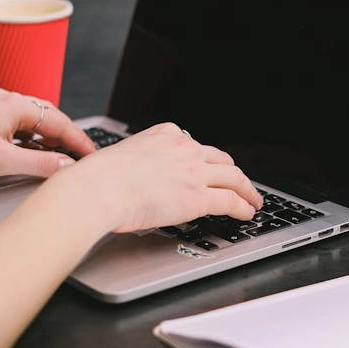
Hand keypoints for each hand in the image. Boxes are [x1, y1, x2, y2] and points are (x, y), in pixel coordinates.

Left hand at [0, 87, 96, 178]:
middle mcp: (5, 99)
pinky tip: (26, 153)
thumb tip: (65, 166)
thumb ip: (40, 163)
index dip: (79, 140)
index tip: (92, 154)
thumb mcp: (2, 161)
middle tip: (78, 157)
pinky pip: (14, 125)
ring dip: (45, 139)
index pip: (60, 121)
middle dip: (65, 137)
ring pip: (30, 122)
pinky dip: (27, 139)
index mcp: (16, 104)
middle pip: (47, 118)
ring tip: (55, 158)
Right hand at [56, 123, 262, 232]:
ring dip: (247, 190)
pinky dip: (243, 207)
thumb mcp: (121, 157)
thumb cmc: (96, 178)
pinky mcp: (198, 196)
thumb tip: (133, 178)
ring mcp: (194, 171)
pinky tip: (246, 213)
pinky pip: (230, 200)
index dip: (206, 160)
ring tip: (252, 199)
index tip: (210, 167)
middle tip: (237, 183)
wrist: (96, 189)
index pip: (195, 145)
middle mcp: (184, 148)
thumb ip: (136, 163)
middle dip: (231, 172)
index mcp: (164, 134)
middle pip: (220, 159)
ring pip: (233, 177)